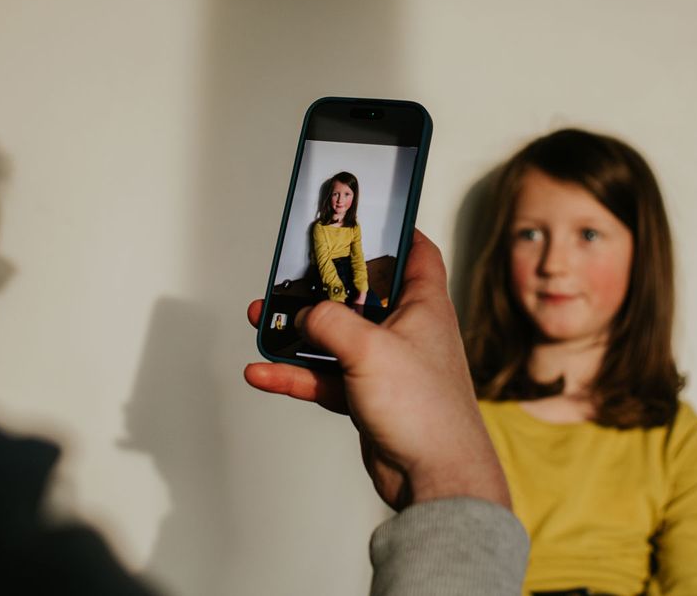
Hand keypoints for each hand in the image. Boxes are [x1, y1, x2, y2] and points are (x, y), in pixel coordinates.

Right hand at [245, 230, 509, 510]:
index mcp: (424, 305)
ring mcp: (385, 364)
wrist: (434, 476)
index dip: (396, 232)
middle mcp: (407, 330)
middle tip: (289, 274)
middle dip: (321, 286)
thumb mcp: (370, 349)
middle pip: (360, 294)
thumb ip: (331, 322)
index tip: (365, 220)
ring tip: (262, 319)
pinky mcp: (367, 397)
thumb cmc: (424, 409)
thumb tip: (307, 314)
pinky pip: (324, 378)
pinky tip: (262, 373)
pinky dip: (295, 375)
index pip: (417, 253)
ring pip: (334, 337)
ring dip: (298, 332)